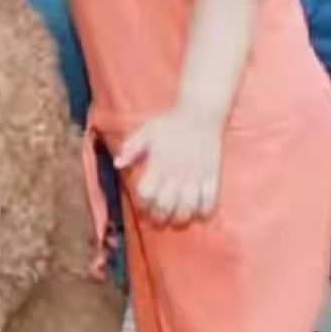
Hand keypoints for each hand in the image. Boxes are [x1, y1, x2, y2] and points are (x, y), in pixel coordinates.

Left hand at [115, 107, 222, 225]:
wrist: (200, 113)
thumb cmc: (170, 122)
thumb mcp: (146, 131)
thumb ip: (131, 148)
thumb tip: (118, 164)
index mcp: (158, 163)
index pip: (146, 193)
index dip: (142, 205)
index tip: (143, 207)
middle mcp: (176, 173)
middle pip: (165, 206)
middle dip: (159, 216)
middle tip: (158, 218)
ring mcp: (195, 176)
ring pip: (188, 208)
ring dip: (181, 218)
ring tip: (177, 218)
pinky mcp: (212, 176)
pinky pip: (210, 201)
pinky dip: (204, 211)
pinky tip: (199, 211)